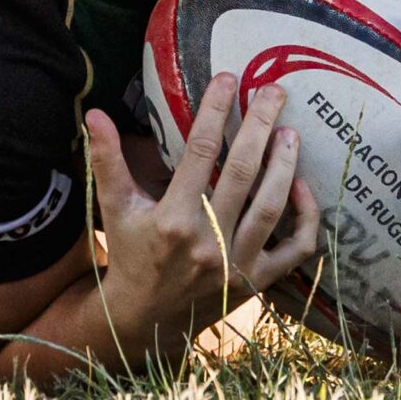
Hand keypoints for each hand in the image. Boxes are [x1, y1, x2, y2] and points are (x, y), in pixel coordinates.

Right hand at [84, 75, 319, 332]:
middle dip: (261, 127)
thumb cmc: (131, 253)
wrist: (144, 320)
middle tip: (275, 91)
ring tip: (291, 131)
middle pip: (242, 173)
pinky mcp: (258, 283)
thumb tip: (95, 114)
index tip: (229, 79)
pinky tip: (302, 187)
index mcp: (172, 220)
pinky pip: (295, 249)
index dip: (215, 111)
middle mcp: (207, 242)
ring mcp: (236, 265)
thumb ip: (107, 160)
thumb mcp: (115, 208)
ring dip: (284, 166)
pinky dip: (306, 219)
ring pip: (271, 207)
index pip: (200, 152)